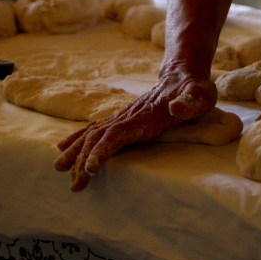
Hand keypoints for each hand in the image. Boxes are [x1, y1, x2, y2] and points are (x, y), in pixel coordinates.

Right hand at [54, 63, 216, 190]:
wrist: (182, 75)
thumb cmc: (194, 89)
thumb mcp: (200, 94)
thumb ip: (189, 101)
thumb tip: (175, 107)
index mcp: (145, 116)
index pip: (117, 134)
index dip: (103, 150)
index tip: (90, 168)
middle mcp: (128, 116)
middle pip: (98, 137)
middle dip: (83, 160)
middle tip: (74, 184)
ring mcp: (123, 117)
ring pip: (93, 133)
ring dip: (76, 152)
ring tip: (60, 169)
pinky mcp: (122, 119)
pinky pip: (95, 130)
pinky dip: (78, 139)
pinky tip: (65, 148)